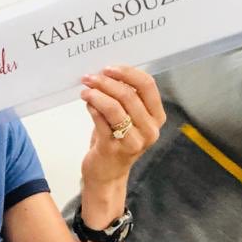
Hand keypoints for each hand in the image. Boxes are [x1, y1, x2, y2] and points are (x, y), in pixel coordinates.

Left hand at [79, 65, 165, 189]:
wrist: (107, 173)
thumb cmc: (117, 141)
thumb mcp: (128, 118)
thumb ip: (125, 98)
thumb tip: (108, 73)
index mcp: (157, 117)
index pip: (148, 86)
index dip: (127, 73)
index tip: (109, 68)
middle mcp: (150, 130)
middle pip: (129, 95)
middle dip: (106, 82)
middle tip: (90, 78)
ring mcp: (133, 141)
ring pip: (115, 108)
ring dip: (97, 94)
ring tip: (85, 91)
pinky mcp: (113, 149)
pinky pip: (101, 121)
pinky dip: (92, 108)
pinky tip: (87, 104)